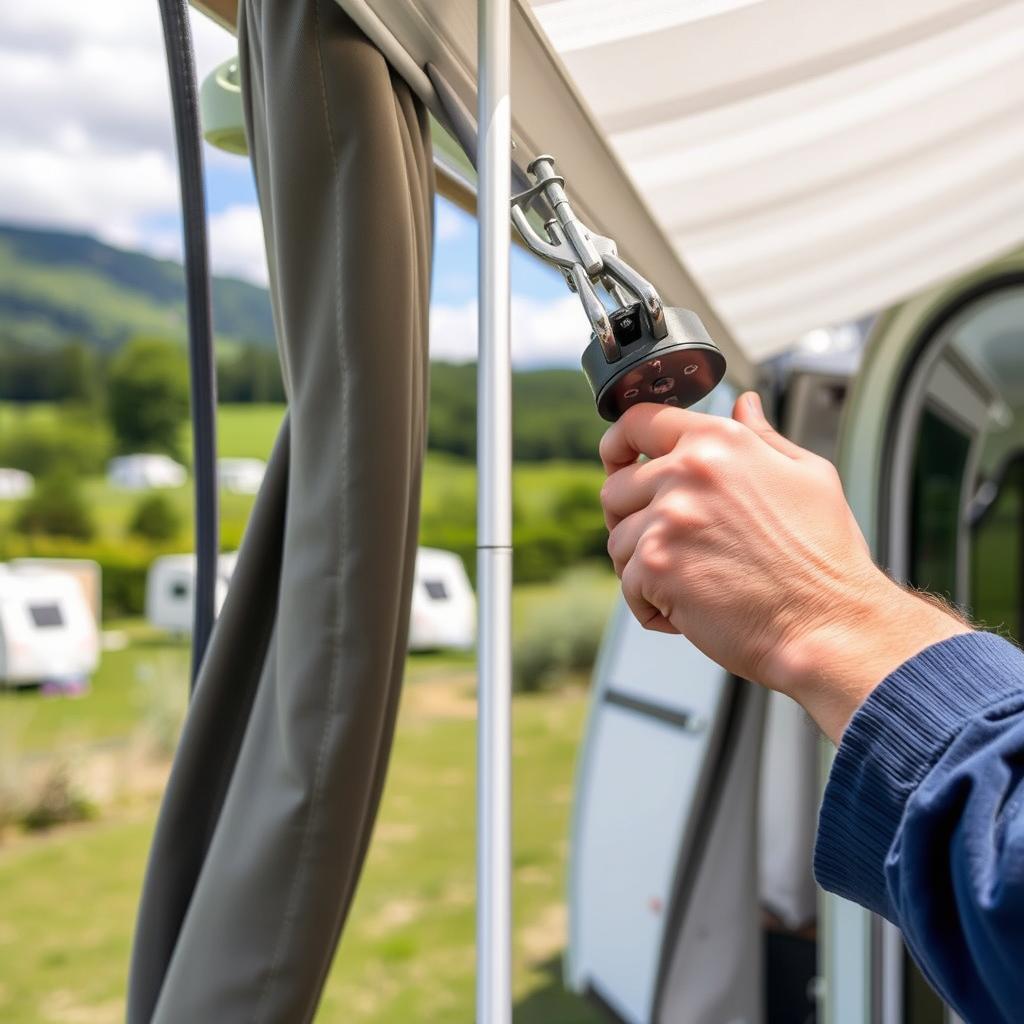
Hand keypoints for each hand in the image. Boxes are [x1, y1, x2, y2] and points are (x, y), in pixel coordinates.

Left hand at [600, 393, 968, 740]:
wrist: (829, 625)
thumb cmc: (824, 558)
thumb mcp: (807, 475)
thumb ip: (762, 436)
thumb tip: (744, 404)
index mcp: (719, 442)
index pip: (637, 422)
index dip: (618, 445)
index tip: (617, 463)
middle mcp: (687, 472)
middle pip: (615, 488)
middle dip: (632, 520)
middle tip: (669, 547)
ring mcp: (668, 519)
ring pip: (618, 542)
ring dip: (645, 569)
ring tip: (694, 582)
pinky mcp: (656, 566)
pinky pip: (627, 586)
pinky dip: (653, 606)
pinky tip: (694, 609)